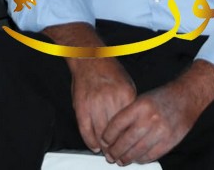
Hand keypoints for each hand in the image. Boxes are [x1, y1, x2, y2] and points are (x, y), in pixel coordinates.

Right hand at [44, 23, 136, 151]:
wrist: (90, 58)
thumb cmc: (110, 72)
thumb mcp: (127, 84)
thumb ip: (129, 105)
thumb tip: (132, 126)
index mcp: (125, 94)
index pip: (129, 124)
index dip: (129, 139)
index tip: (130, 148)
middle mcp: (110, 99)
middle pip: (115, 132)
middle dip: (116, 147)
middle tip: (117, 156)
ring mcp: (94, 103)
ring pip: (100, 134)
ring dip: (103, 147)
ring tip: (106, 153)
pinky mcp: (81, 106)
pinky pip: (85, 129)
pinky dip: (90, 141)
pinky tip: (94, 146)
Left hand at [99, 82, 196, 164]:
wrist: (186, 97)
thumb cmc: (162, 98)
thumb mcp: (142, 100)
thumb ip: (128, 115)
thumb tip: (112, 136)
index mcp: (140, 105)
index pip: (117, 124)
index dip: (108, 136)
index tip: (104, 142)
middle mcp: (150, 118)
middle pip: (125, 141)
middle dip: (115, 151)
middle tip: (110, 156)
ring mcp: (160, 131)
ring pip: (137, 152)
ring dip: (126, 159)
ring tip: (121, 160)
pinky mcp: (169, 142)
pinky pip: (150, 156)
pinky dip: (141, 160)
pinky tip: (136, 158)